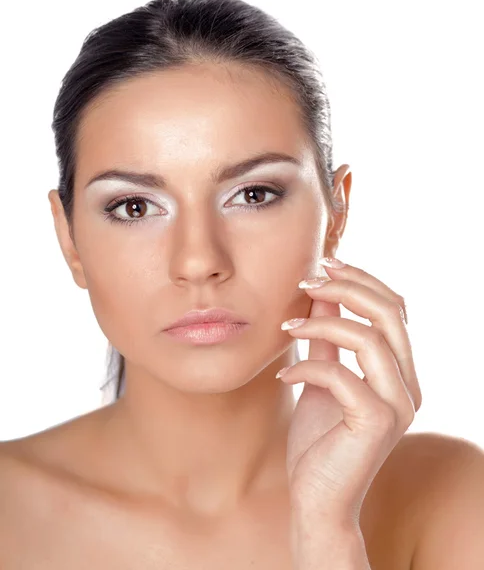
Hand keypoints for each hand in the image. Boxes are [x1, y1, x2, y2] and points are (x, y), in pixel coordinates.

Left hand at [278, 258, 421, 526]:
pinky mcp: (376, 423)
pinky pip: (342, 375)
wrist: (315, 499)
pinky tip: (284, 374)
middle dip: (347, 287)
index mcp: (399, 372)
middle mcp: (409, 386)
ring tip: (287, 325)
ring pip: (371, 338)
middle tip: (307, 280)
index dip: (362, 279)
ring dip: (323, 322)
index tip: (324, 264)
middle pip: (391, 313)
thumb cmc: (318, 441)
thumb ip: (328, 339)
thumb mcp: (322, 377)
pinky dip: (308, 366)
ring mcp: (398, 405)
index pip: (395, 308)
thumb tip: (323, 292)